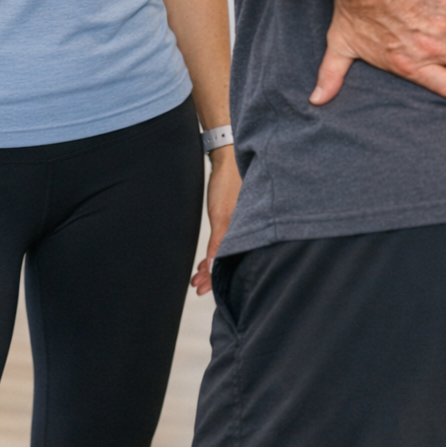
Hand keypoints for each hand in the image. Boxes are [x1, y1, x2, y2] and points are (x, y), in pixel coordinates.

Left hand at [192, 145, 240, 294]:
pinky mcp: (233, 218)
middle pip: (229, 260)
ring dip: (211, 265)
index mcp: (249, 232)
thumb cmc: (228, 183)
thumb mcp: (221, 215)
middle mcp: (247, 230)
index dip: (218, 279)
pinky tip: (205, 261)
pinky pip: (224, 242)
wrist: (227, 157)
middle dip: (212, 275)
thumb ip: (219, 243)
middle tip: (197, 285)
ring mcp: (240, 224)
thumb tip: (214, 268)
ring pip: (225, 252)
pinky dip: (214, 252)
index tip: (204, 289)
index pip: (234, 263)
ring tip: (197, 276)